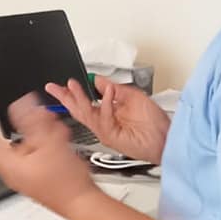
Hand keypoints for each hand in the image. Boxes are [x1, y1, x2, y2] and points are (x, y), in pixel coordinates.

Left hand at [0, 93, 98, 215]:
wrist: (82, 204)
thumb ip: (33, 122)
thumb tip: (21, 105)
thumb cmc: (67, 182)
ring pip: (22, 147)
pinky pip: (33, 156)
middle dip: (19, 127)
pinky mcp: (35, 177)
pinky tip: (58, 142)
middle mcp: (13, 172)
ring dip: (36, 135)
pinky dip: (43, 145)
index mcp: (9, 165)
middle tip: (25, 117)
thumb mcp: (50, 143)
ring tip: (54, 132)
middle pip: (6, 143)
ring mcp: (24, 176)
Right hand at [47, 77, 168, 164]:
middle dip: (65, 97)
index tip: (64, 84)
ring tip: (72, 85)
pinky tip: (107, 94)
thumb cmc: (155, 123)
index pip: (85, 103)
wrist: (167, 139)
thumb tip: (99, 80)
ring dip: (79, 98)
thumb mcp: (132, 96)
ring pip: (86, 115)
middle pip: (79, 110)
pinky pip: (103, 119)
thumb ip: (114, 89)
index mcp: (108, 114)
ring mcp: (106, 131)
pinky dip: (105, 105)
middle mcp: (104, 123)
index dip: (73, 93)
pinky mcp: (111, 137)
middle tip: (53, 87)